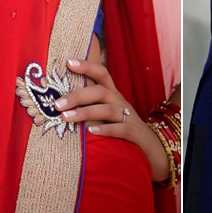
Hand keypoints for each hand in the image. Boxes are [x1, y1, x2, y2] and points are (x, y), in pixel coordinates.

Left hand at [60, 58, 168, 181]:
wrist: (154, 149)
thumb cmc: (123, 130)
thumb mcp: (108, 114)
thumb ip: (90, 107)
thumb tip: (60, 106)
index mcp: (113, 95)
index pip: (102, 73)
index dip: (87, 66)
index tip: (68, 62)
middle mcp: (121, 102)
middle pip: (100, 91)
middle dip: (78, 96)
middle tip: (57, 104)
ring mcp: (130, 117)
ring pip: (108, 109)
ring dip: (86, 112)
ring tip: (66, 118)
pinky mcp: (135, 134)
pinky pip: (122, 128)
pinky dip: (106, 129)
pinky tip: (91, 132)